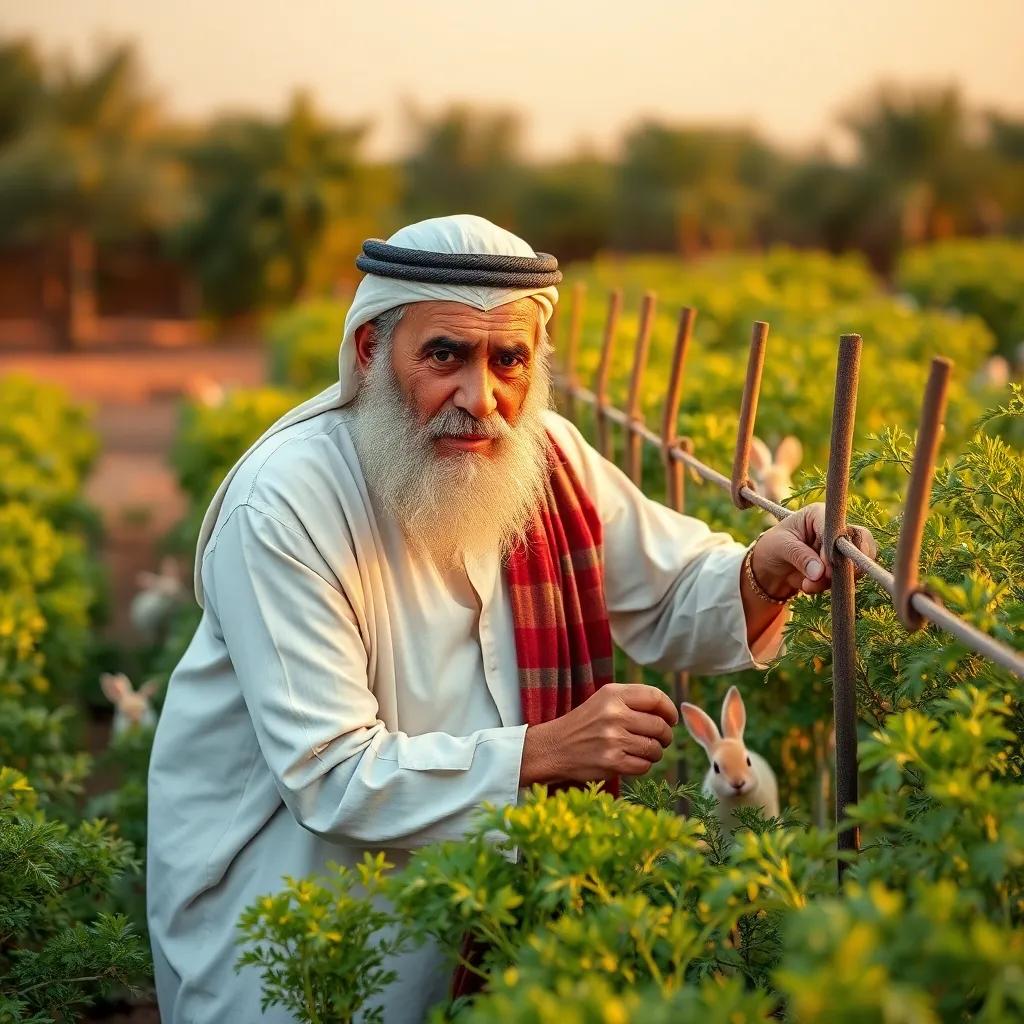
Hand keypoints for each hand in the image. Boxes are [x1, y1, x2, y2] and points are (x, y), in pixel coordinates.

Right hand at [520, 683, 678, 784]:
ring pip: (655, 748)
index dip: (669, 710)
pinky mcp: (612, 762)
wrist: (554, 747)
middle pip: (660, 726)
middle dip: (665, 736)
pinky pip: (644, 766)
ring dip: (654, 753)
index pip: (656, 697)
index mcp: (613, 694)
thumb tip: (670, 714)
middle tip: (659, 740)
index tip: (671, 720)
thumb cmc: (585, 723)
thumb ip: (634, 701)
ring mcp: (613, 739)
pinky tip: (631, 761)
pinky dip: (643, 766)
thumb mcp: (604, 701)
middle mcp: (614, 714)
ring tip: (643, 751)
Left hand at [751, 502, 877, 598]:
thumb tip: (820, 572)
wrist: (769, 569)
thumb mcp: (780, 547)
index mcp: (818, 514)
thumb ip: (800, 556)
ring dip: (834, 579)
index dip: (837, 545)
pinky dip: (829, 586)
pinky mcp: (843, 566)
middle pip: (861, 541)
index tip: (828, 563)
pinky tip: (808, 586)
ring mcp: (842, 548)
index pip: (838, 526)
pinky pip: (848, 579)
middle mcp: (835, 528)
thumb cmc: (772, 548)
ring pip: (857, 563)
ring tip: (807, 585)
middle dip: (847, 564)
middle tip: (827, 577)